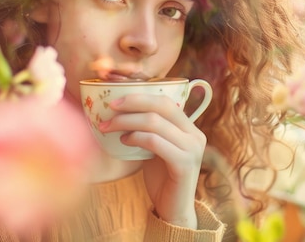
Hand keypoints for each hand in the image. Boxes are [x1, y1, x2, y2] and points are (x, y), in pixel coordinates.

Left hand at [103, 94, 206, 228]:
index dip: (140, 96)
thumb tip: (120, 110)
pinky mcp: (185, 164)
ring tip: (110, 127)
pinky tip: (124, 141)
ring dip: (127, 122)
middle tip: (109, 109)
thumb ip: (149, 130)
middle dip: (133, 103)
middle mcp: (195, 135)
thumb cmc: (161, 177)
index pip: (166, 100)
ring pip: (156, 123)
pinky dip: (136, 138)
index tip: (114, 100)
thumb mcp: (155, 147)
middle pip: (162, 106)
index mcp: (189, 127)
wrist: (173, 209)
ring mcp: (192, 149)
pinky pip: (156, 142)